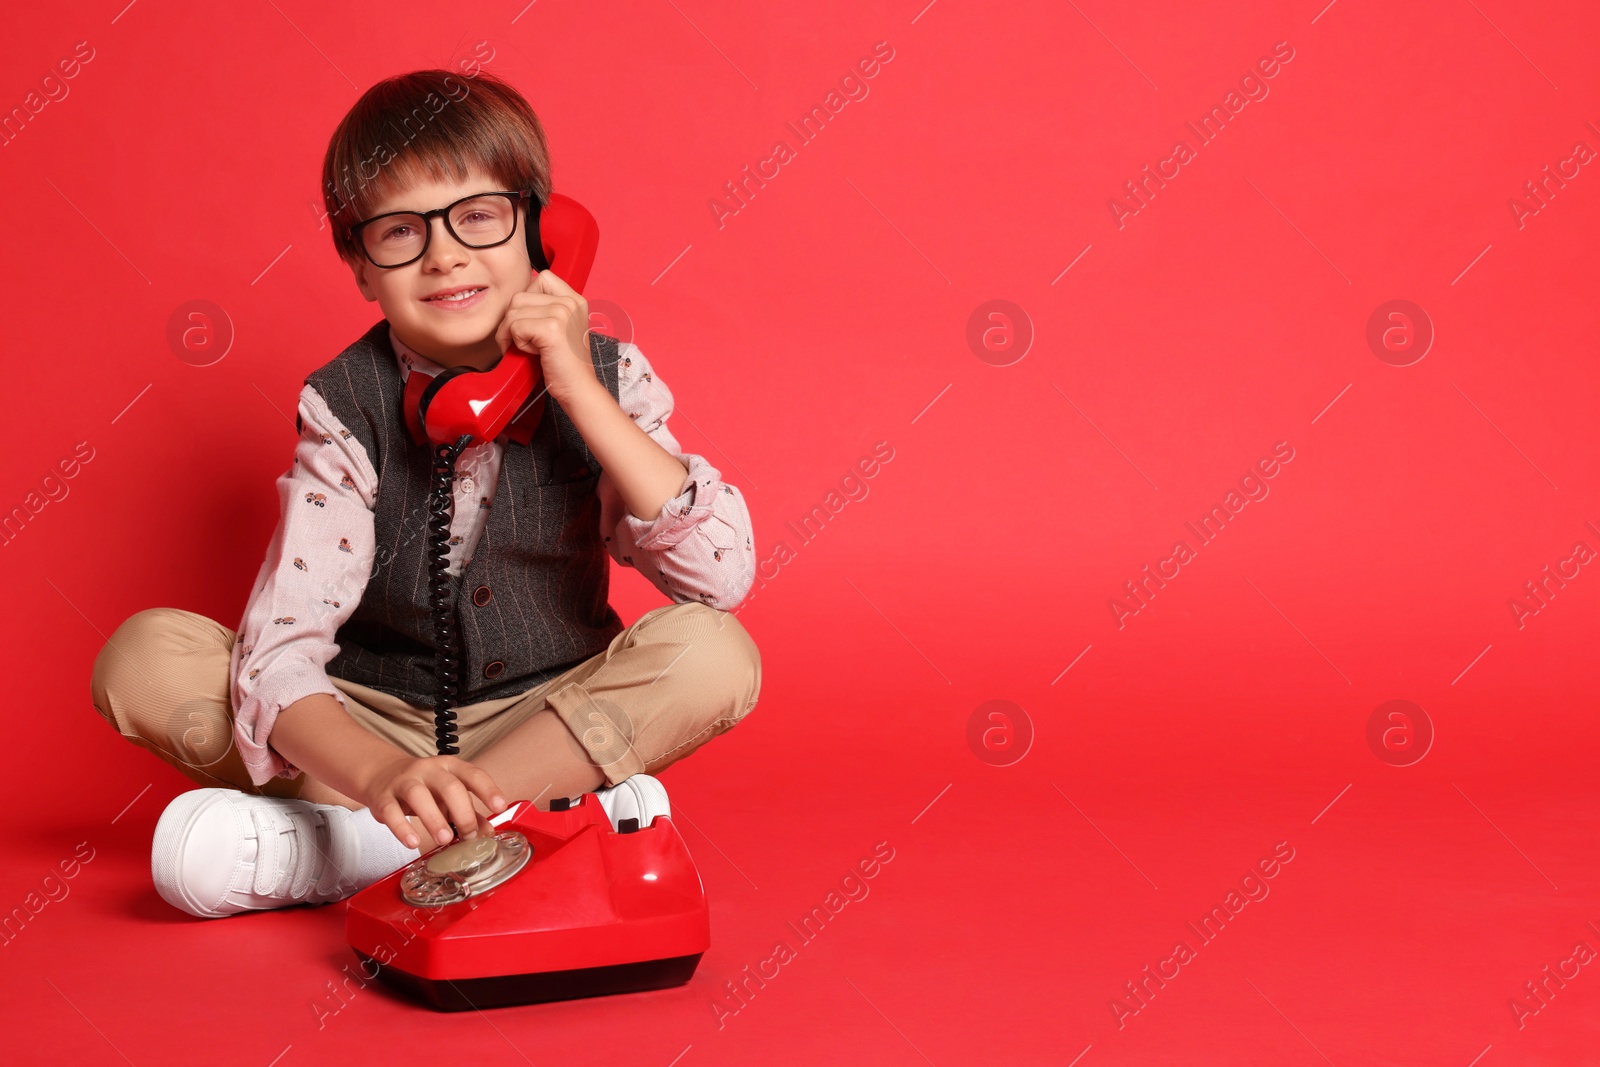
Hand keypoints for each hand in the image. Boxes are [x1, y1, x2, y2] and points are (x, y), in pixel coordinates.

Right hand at [358, 754, 508, 849]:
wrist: (383, 774)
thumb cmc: (425, 787)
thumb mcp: (448, 795)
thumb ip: (469, 812)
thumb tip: (487, 833)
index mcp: (450, 767)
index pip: (473, 774)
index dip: (488, 789)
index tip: (500, 806)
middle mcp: (428, 770)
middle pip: (448, 785)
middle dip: (462, 811)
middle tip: (469, 835)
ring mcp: (404, 781)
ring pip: (418, 795)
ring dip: (433, 818)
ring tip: (444, 839)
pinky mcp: (383, 797)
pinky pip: (391, 811)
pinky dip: (402, 828)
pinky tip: (412, 842)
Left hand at [494, 269, 600, 404]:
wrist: (579, 388)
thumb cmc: (565, 364)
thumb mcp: (559, 327)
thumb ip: (544, 308)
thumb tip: (513, 301)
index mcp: (575, 299)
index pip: (541, 278)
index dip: (527, 300)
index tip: (532, 322)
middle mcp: (570, 302)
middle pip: (520, 296)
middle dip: (513, 321)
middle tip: (526, 341)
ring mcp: (562, 313)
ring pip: (513, 311)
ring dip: (514, 333)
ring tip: (533, 347)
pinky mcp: (552, 328)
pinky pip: (515, 327)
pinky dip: (518, 343)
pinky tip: (535, 353)